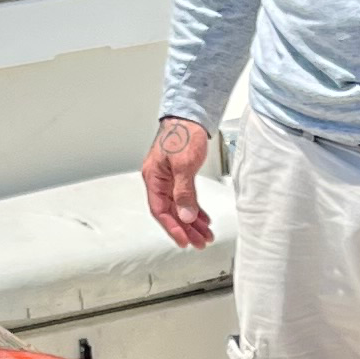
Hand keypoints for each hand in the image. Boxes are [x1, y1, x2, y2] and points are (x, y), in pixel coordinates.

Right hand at [142, 116, 211, 246]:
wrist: (190, 115)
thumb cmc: (183, 133)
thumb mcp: (184, 164)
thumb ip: (184, 192)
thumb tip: (185, 215)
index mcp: (154, 177)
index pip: (161, 210)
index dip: (173, 228)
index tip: (184, 241)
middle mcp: (159, 180)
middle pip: (171, 212)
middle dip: (186, 229)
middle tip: (199, 243)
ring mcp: (169, 178)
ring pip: (180, 206)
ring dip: (192, 222)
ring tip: (205, 235)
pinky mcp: (179, 175)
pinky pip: (185, 198)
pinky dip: (195, 209)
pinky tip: (202, 218)